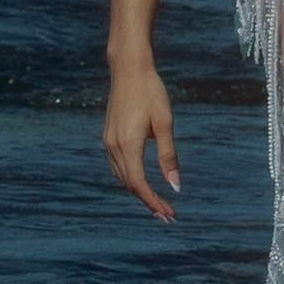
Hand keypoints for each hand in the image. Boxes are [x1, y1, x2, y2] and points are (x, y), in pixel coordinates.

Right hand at [103, 63, 179, 221]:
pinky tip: (142, 182)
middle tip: (168, 215)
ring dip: (138, 193)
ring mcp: (108, 142)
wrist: (128, 69)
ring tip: (158, 203)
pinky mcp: (108, 137)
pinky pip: (117, 167)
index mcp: (128, 144)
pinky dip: (130, 179)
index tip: (169, 214)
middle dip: (148, 202)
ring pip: (122, 178)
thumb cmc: (151, 92)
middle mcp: (114, 147)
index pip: (139, 185)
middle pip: (130, 185)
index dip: (153, 202)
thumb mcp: (165, 123)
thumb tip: (175, 186)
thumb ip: (168, 156)